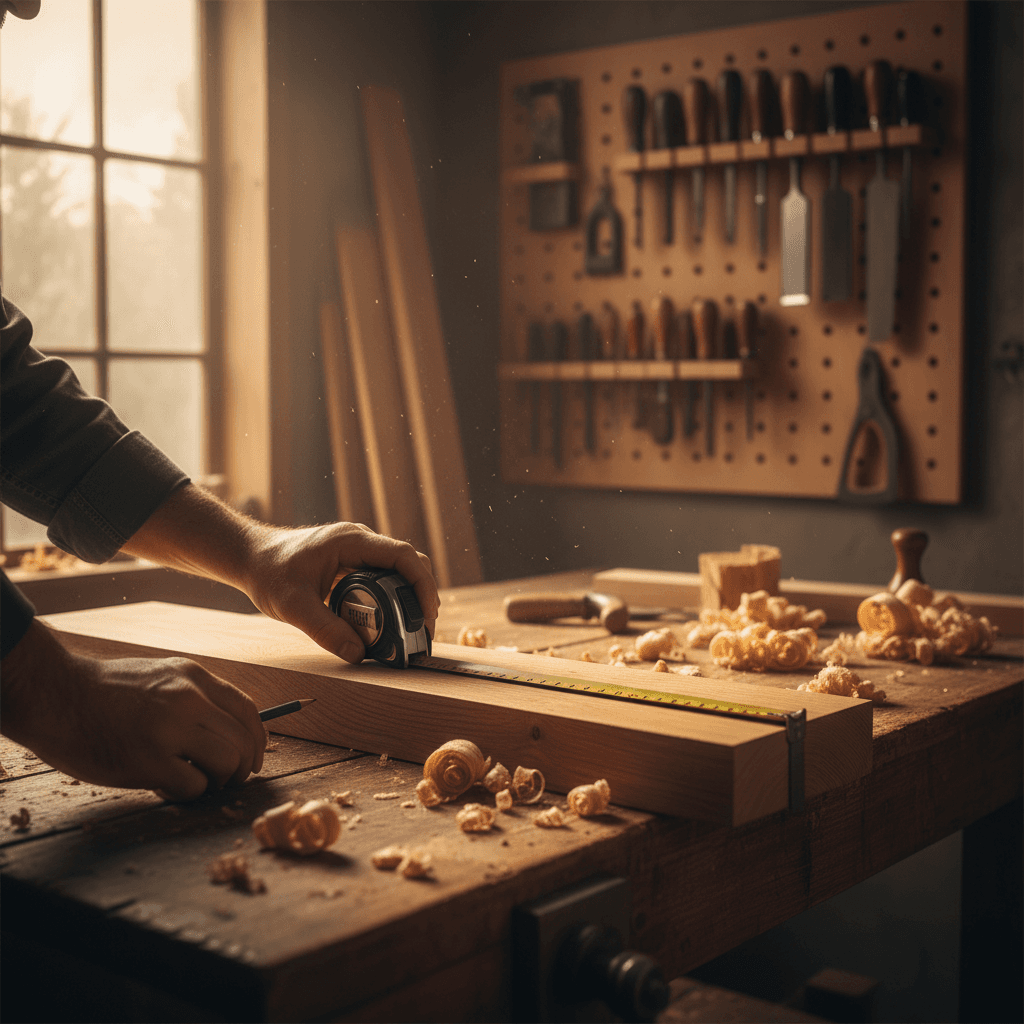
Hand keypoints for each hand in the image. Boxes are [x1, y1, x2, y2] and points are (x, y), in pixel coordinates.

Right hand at [1, 621, 264, 799]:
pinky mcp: (148, 760)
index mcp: (193, 676)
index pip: (248, 711)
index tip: (252, 760)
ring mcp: (170, 729)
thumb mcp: (160, 676)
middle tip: (227, 780)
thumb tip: (228, 732)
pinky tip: (168, 786)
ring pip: (227, 762)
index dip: (257, 741)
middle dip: (241, 767)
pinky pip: (194, 786)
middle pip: (243, 741)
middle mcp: (189, 698)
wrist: (55, 694)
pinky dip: (189, 793)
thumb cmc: (105, 692)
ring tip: (197, 782)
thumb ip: (195, 697)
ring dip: (218, 781)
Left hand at [247, 521, 438, 663]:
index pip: (403, 556)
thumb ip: (325, 630)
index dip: (422, 583)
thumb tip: (358, 655)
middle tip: (423, 630)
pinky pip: (384, 579)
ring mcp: (359, 552)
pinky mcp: (354, 564)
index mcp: (351, 541)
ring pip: (398, 572)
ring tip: (411, 631)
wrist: (250, 557)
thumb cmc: (268, 573)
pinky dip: (393, 600)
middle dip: (422, 596)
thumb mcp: (292, 606)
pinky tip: (389, 623)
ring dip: (409, 599)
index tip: (427, 612)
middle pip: (408, 564)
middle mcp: (361, 542)